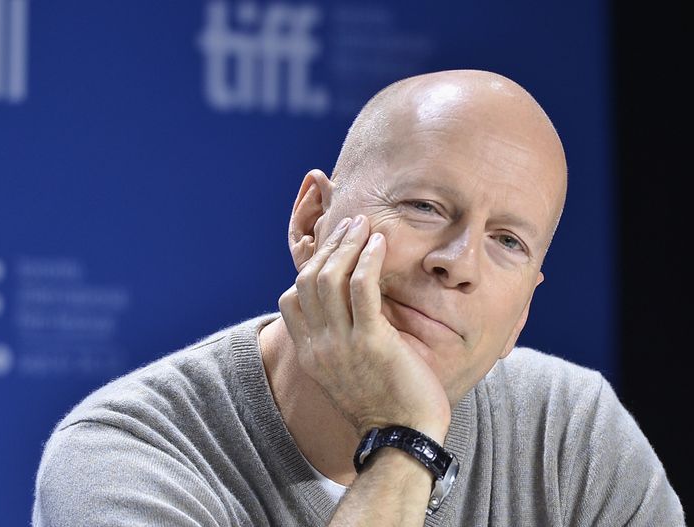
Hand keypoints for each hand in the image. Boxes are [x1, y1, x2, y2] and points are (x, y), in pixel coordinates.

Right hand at [278, 215, 450, 441]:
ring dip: (347, 244)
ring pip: (330, 277)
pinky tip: (380, 243)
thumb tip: (349, 312)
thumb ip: (339, 343)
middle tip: (351, 225)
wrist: (404, 439)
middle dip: (330, 246)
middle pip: (308, 280)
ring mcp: (342, 344)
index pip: (290, 299)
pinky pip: (362, 287)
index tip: (333, 250)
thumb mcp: (347, 374)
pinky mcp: (372, 342)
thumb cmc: (385, 405)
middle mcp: (319, 346)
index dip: (309, 267)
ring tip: (364, 225)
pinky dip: (368, 259)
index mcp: (310, 354)